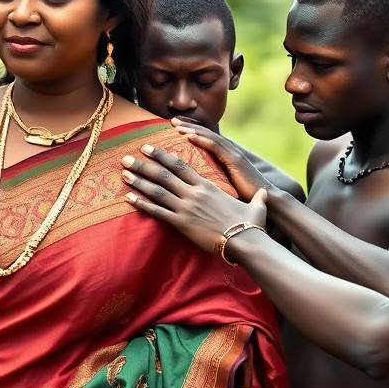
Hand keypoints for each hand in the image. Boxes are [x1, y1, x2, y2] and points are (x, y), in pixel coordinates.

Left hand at [122, 144, 266, 254]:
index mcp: (207, 185)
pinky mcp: (182, 223)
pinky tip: (128, 199)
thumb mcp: (255, 206)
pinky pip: (157, 212)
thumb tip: (265, 194)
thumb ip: (256, 198)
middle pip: (164, 174)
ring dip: (139, 181)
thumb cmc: (251, 223)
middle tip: (127, 157)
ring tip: (123, 173)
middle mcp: (193, 193)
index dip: (163, 156)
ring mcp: (186, 207)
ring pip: (157, 190)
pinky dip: (142, 204)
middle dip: (144, 164)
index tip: (149, 148)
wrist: (245, 239)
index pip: (180, 165)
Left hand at [171, 119, 272, 200]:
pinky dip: (203, 140)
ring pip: (209, 137)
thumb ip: (216, 177)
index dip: (192, 130)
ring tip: (177, 125)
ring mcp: (233, 155)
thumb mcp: (228, 184)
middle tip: (172, 120)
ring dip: (192, 130)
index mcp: (227, 156)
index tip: (175, 127)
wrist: (266, 204)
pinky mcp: (235, 162)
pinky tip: (189, 136)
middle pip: (206, 134)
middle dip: (189, 126)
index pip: (207, 138)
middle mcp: (230, 152)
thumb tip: (201, 180)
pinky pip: (216, 148)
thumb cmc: (245, 197)